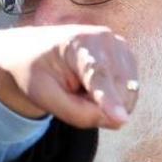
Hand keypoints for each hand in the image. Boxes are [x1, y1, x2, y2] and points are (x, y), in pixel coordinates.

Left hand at [0, 25, 138, 128]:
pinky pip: (129, 93)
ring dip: (105, 104)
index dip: (110, 99)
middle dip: (98, 107)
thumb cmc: (34, 72)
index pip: (98, 75)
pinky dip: (111, 99)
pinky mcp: (128, 58)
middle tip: (68, 96)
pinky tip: (90, 88)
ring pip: (128, 94)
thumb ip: (76, 112)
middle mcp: (106, 39)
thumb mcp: (43, 95)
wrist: (31, 50)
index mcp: (77, 41)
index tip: (121, 120)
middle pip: (117, 89)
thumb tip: (118, 122)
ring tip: (77, 89)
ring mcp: (121, 47)